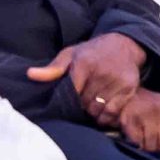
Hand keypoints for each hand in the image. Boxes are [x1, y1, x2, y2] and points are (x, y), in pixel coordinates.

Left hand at [28, 32, 148, 126]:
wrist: (124, 44)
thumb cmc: (92, 52)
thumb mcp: (70, 54)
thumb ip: (52, 68)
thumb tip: (30, 74)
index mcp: (84, 64)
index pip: (71, 94)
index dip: (68, 100)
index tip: (69, 99)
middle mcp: (102, 72)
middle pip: (84, 104)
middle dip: (81, 106)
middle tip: (82, 100)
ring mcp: (117, 80)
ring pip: (97, 110)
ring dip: (93, 111)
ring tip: (93, 102)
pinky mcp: (129, 87)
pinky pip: (112, 112)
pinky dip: (106, 115)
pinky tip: (104, 107)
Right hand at [115, 90, 159, 151]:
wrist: (123, 92)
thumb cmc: (144, 101)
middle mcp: (158, 113)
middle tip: (155, 145)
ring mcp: (143, 118)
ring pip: (151, 146)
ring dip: (147, 148)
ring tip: (144, 144)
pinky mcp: (128, 123)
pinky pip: (136, 142)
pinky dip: (136, 145)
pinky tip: (135, 142)